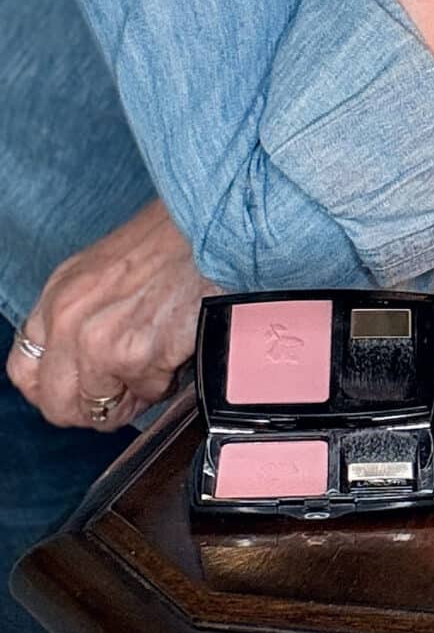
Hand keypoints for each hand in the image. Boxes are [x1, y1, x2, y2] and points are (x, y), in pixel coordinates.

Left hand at [6, 200, 218, 428]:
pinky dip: (166, 380)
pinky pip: (148, 394)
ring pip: (106, 408)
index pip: (24, 372)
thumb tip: (80, 364)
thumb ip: (78, 316)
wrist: (209, 224)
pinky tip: (176, 347)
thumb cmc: (167, 239)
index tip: (76, 393)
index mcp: (56, 296)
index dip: (51, 392)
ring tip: (156, 362)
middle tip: (121, 394)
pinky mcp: (139, 355)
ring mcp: (101, 342)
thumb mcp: (99, 270)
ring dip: (134, 394)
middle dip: (93, 408)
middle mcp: (69, 322)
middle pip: (58, 405)